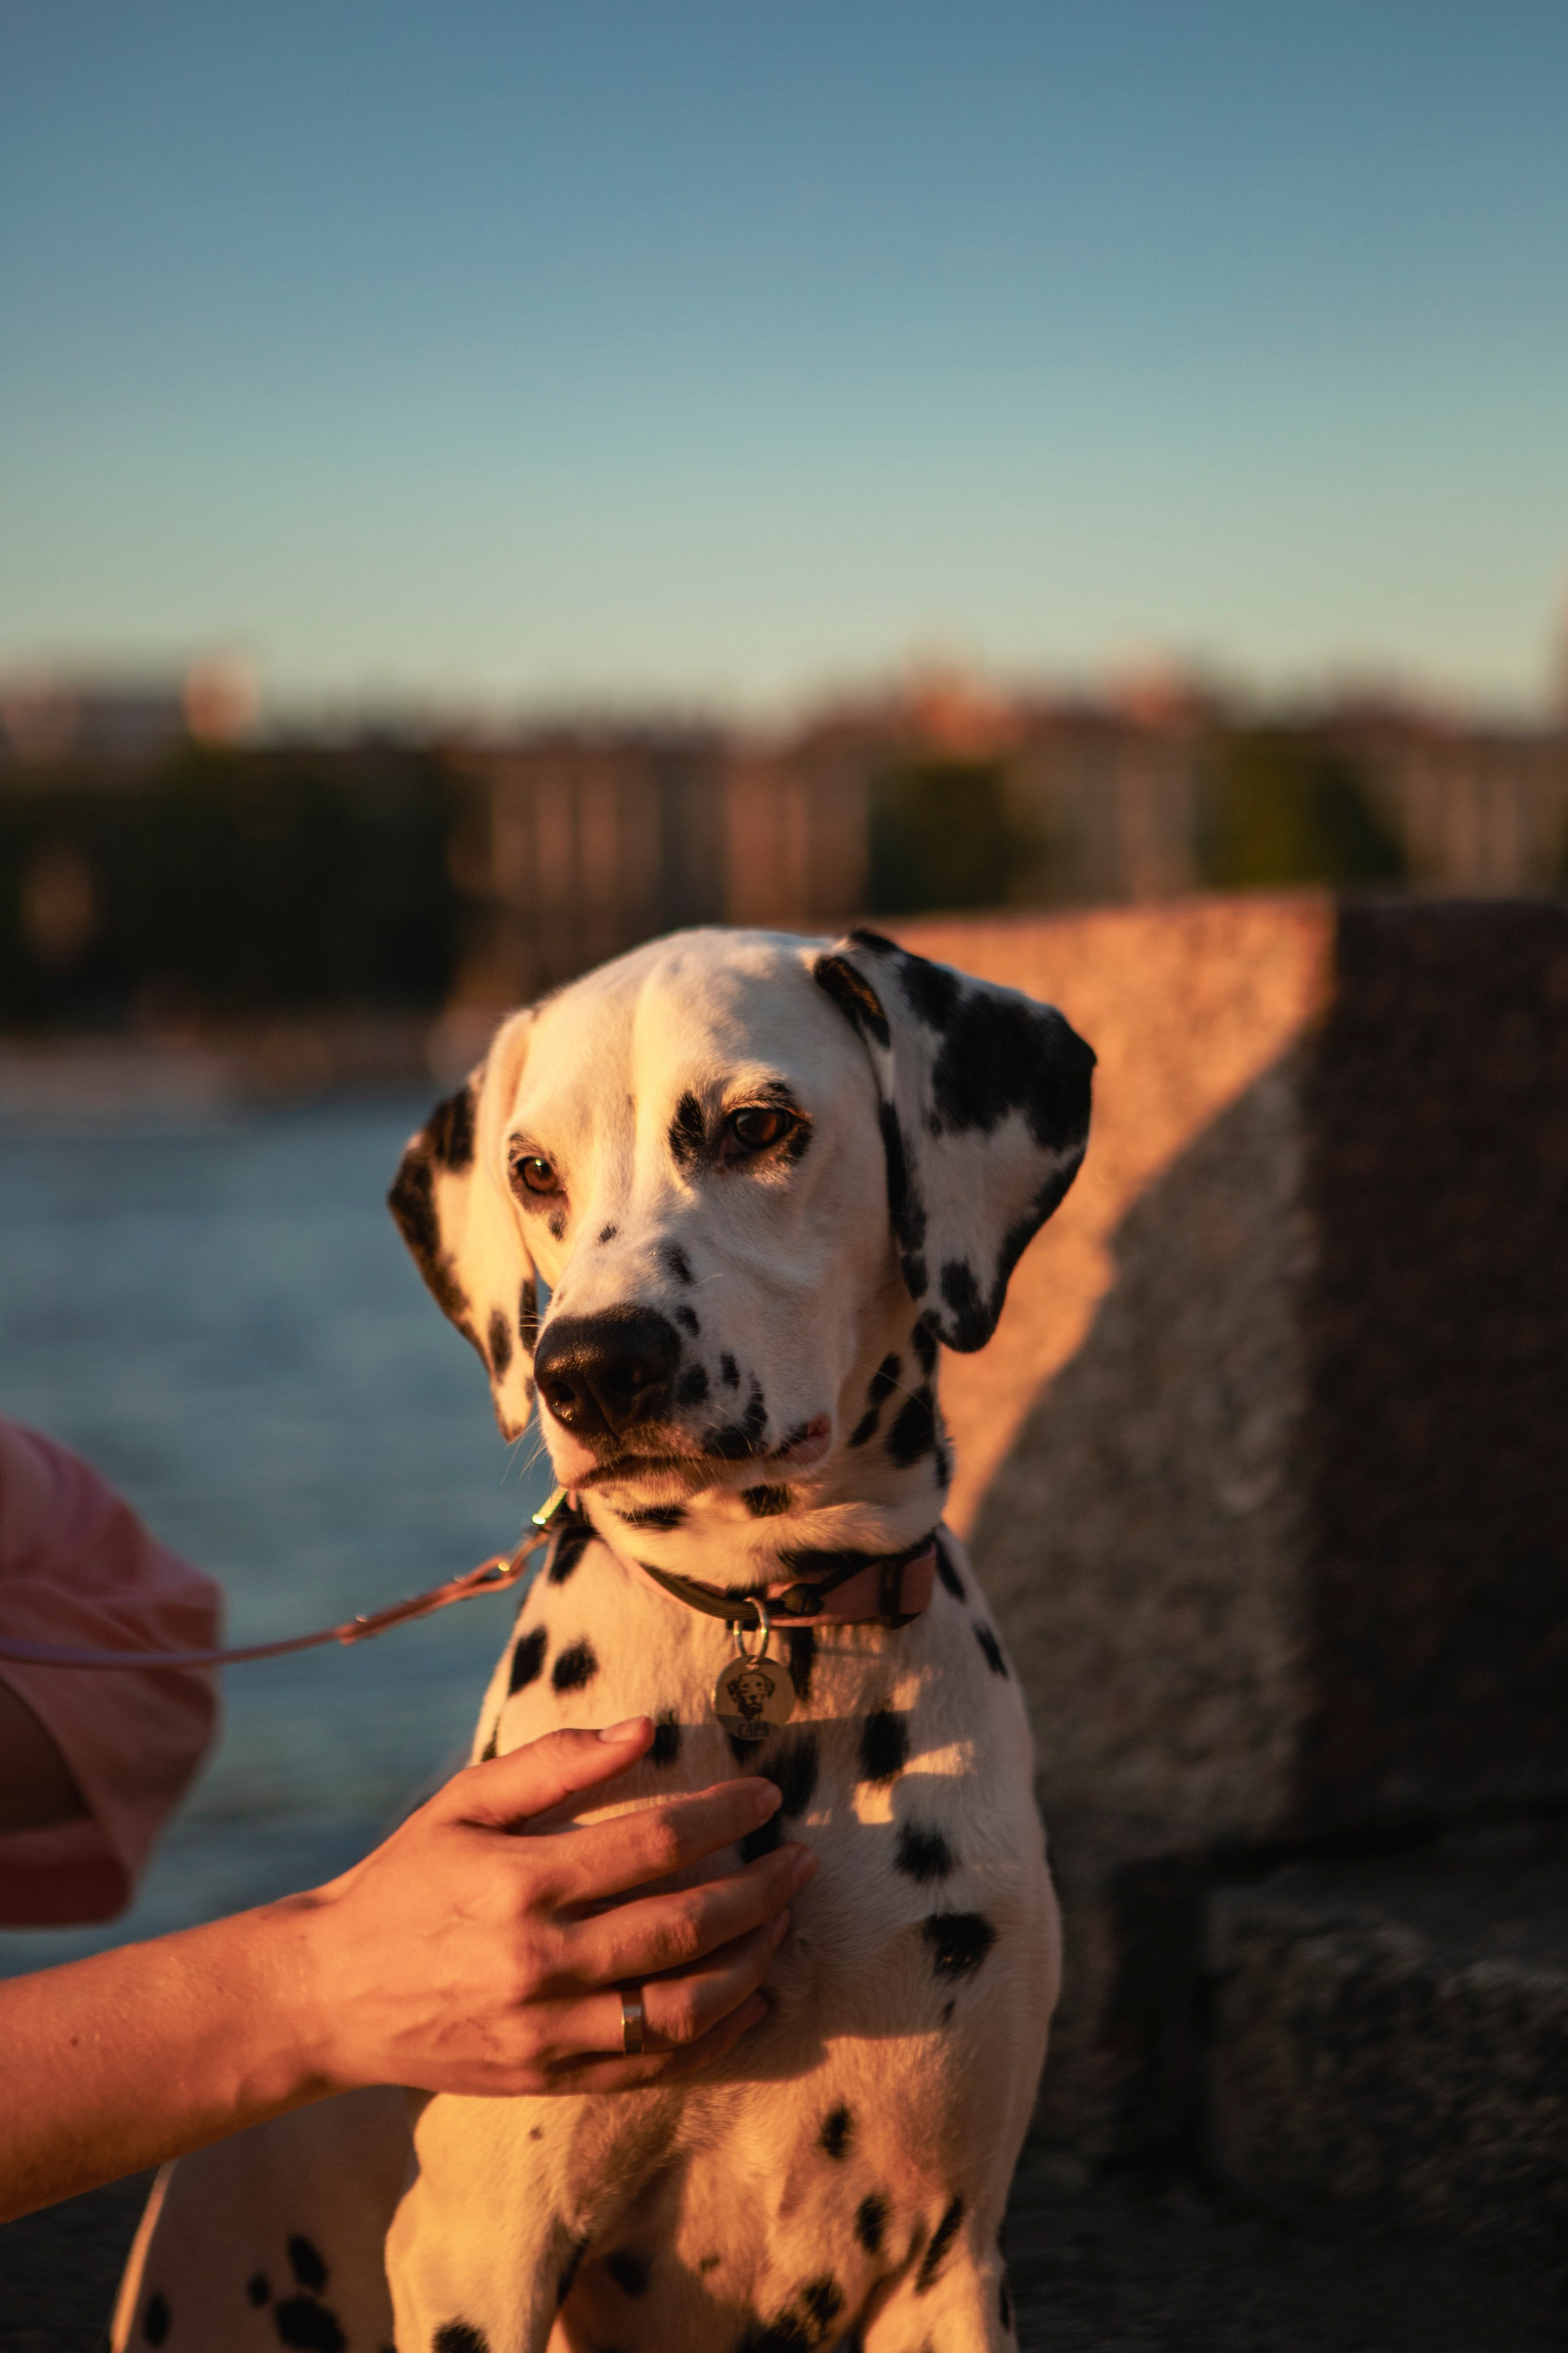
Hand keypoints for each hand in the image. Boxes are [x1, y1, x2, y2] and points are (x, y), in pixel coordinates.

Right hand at [282, 1716, 812, 2096]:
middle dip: (761, 1891)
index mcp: (520, 1883)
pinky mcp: (550, 2080)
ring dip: (753, 1963)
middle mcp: (539, 1963)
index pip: (655, 1844)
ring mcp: (547, 2032)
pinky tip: (752, 1999)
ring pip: (684, 2008)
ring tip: (784, 1924)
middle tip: (800, 1860)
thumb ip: (554, 1763)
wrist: (330, 1994)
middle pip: (684, 1927)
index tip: (767, 1795)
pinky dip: (718, 2036)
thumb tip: (645, 1728)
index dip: (724, 1815)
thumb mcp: (463, 1802)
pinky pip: (656, 2066)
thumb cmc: (404, 1879)